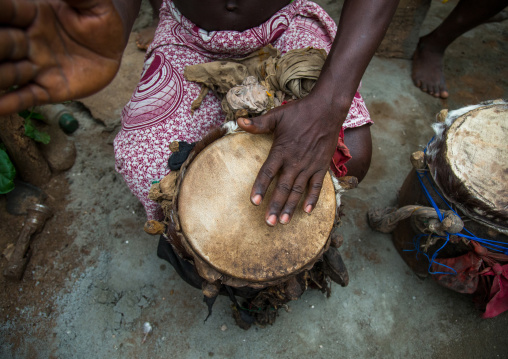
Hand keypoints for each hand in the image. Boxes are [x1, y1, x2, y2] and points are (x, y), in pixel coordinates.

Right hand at [0, 0, 125, 114]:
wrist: (114, 47)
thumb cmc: (102, 18)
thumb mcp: (94, 2)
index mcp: (33, 14)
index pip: (6, 11)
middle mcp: (28, 41)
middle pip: (1, 43)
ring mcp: (37, 67)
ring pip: (7, 72)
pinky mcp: (50, 90)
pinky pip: (25, 97)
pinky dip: (8, 104)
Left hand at [237, 93, 345, 225]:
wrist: (328, 109)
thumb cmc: (300, 112)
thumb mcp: (277, 115)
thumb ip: (258, 123)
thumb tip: (239, 121)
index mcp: (282, 150)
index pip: (268, 172)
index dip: (260, 187)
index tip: (253, 202)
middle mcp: (295, 161)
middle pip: (283, 187)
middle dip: (275, 206)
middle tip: (269, 222)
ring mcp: (310, 165)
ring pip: (298, 190)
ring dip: (291, 206)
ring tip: (284, 222)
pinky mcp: (322, 166)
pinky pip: (317, 185)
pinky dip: (313, 199)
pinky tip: (307, 211)